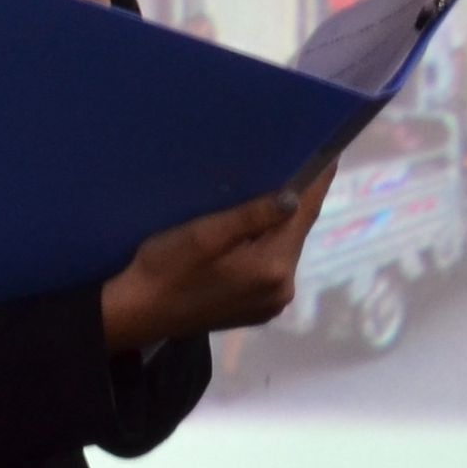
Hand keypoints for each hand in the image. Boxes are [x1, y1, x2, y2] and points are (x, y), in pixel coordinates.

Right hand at [101, 163, 334, 348]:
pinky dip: (267, 246)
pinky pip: (272, 267)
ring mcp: (271, 303)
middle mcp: (281, 289)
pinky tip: (254, 232)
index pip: (304, 214)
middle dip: (296, 201)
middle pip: (296, 233)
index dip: (317, 182)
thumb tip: (295, 196)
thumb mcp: (203, 235)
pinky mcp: (258, 310)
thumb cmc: (164, 268)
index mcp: (271, 268)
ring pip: (283, 249)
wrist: (136, 313)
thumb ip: (251, 215)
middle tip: (297, 163)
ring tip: (273, 191)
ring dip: (280, 224)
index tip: (330, 154)